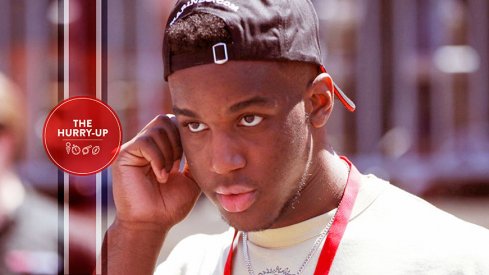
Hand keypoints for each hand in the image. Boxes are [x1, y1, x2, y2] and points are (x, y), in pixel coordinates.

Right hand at [112, 114, 200, 229]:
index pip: (173, 124)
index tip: (185, 162)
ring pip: (157, 128)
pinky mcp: (124, 155)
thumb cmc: (170, 205)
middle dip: (178, 141)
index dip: (184, 137)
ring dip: (169, 152)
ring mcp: (134, 149)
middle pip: (165, 120)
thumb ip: (194, 159)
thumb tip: (202, 139)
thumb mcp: (191, 179)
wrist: (152, 224)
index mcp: (159, 148)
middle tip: (178, 165)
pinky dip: (158, 159)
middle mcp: (145, 146)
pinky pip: (146, 142)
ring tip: (167, 173)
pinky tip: (160, 176)